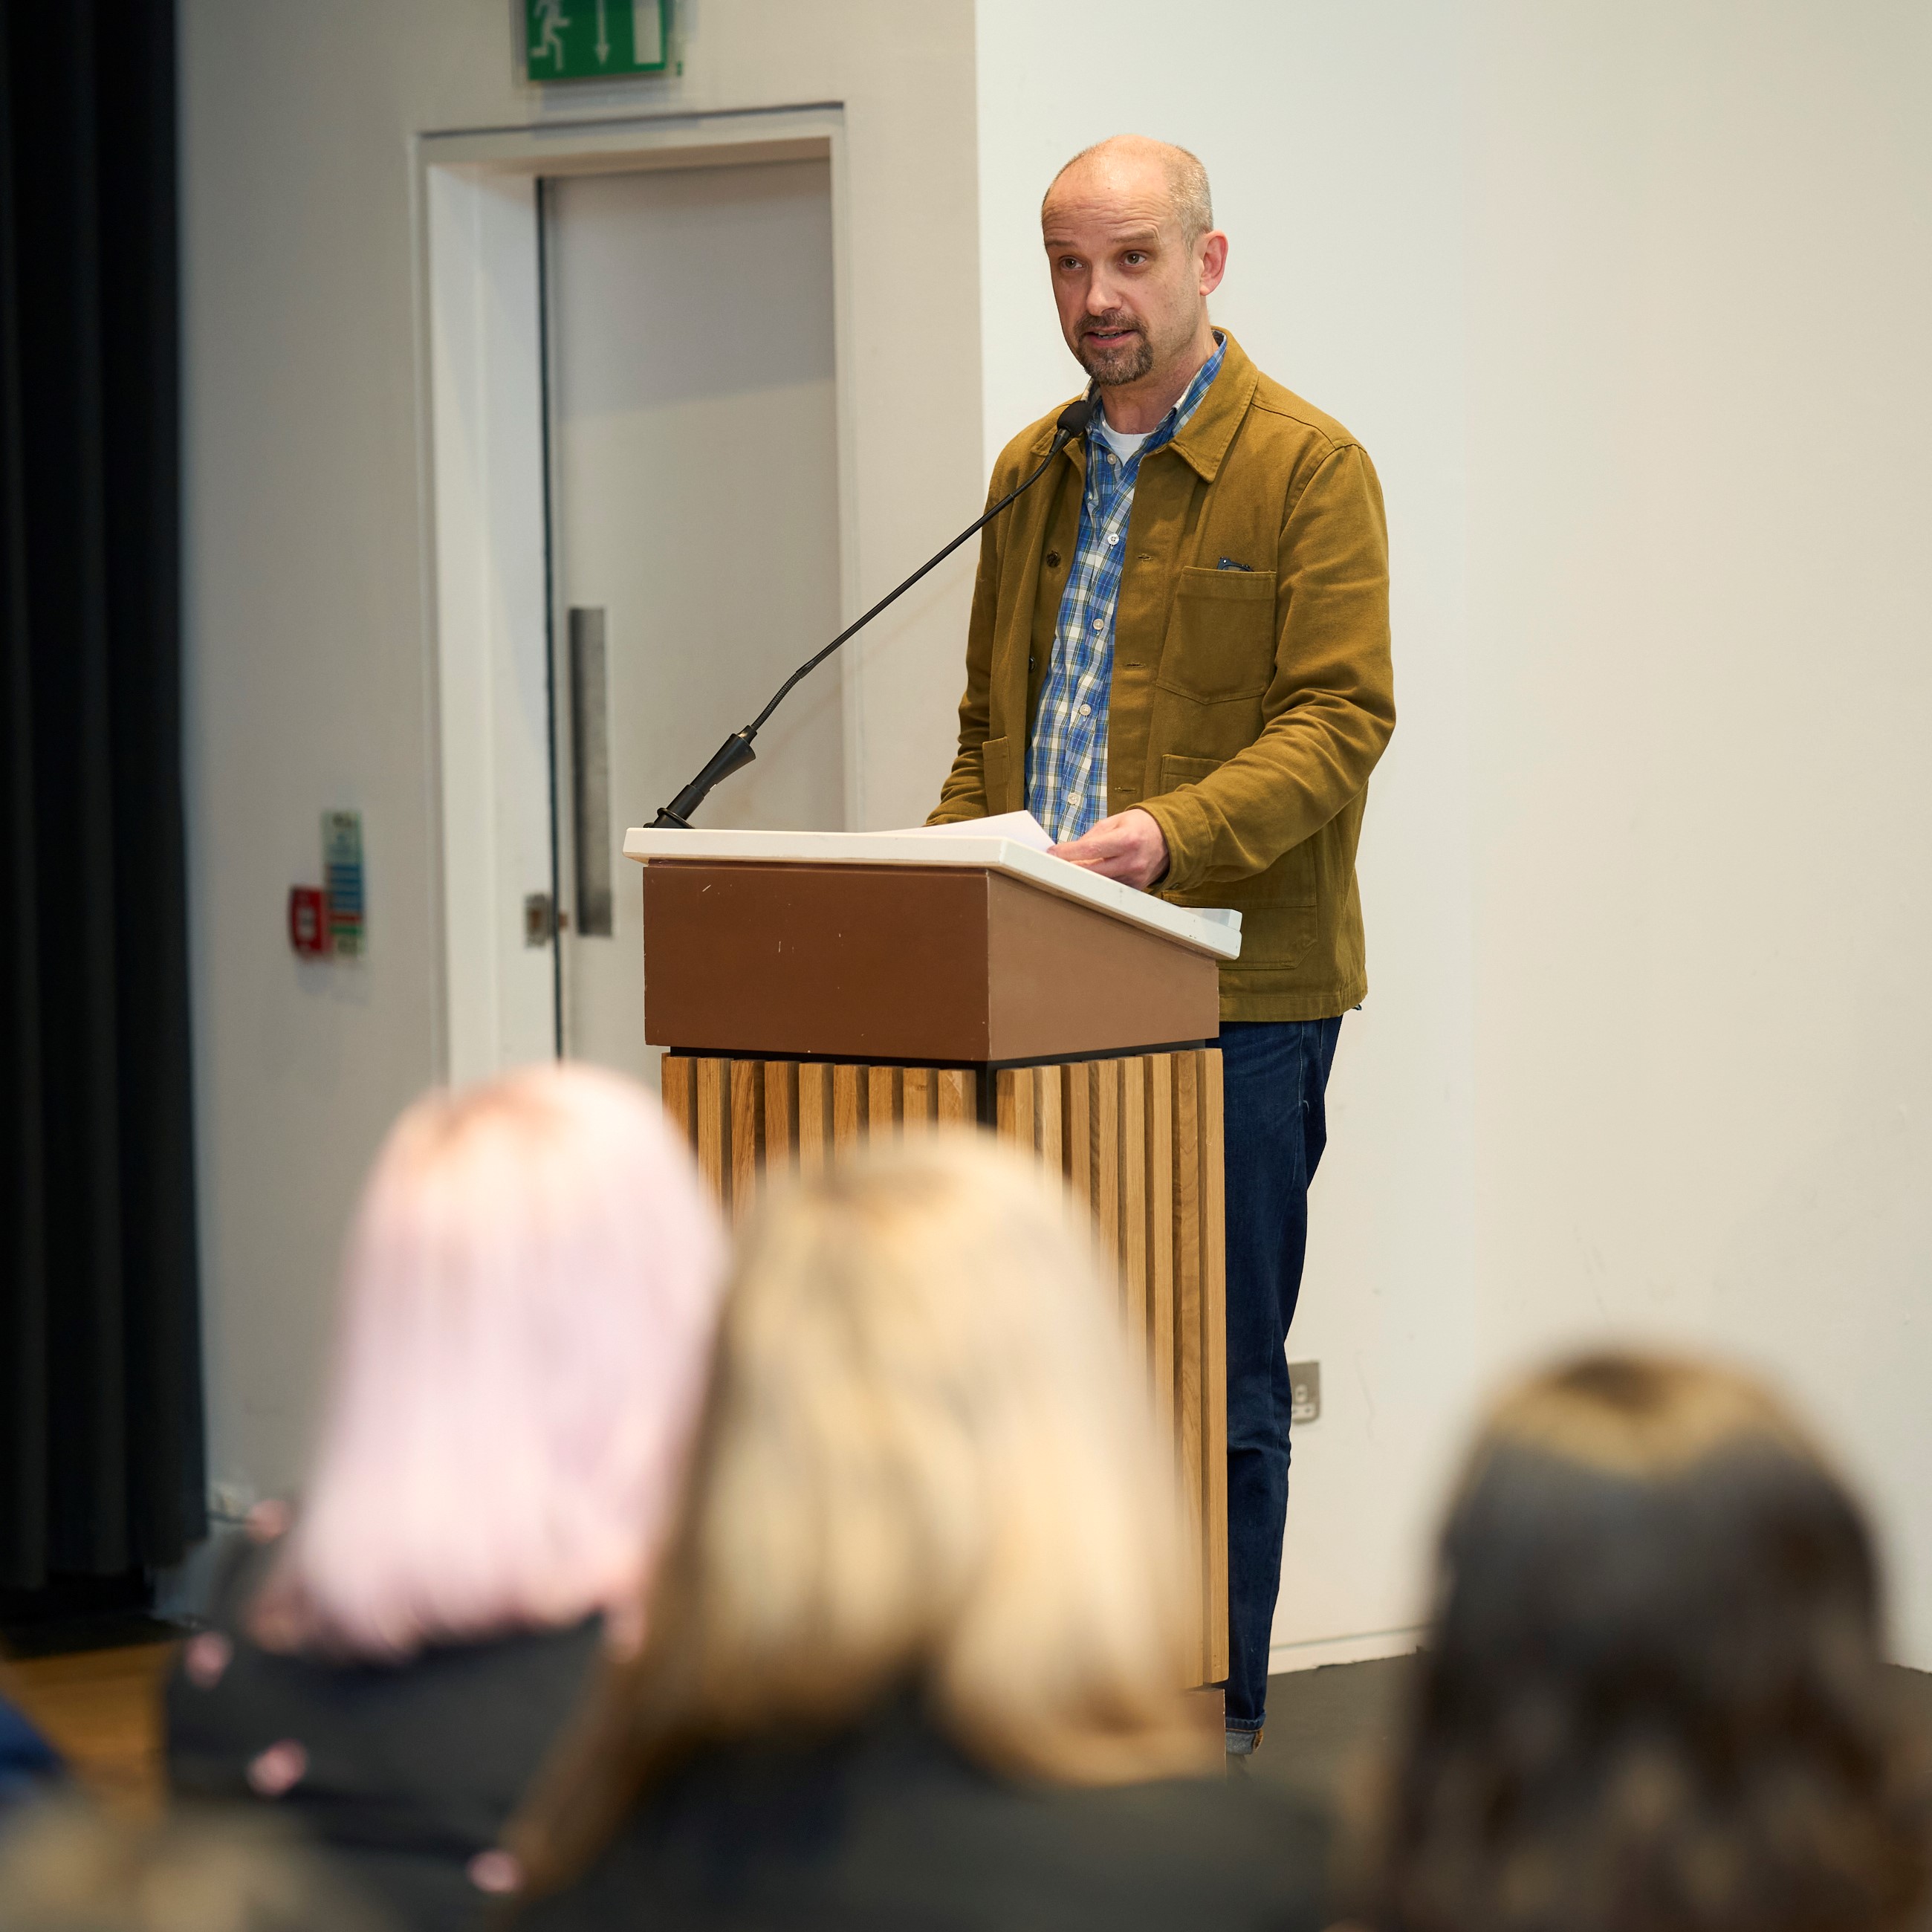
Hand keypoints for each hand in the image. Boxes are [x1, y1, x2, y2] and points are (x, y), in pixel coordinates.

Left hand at [1049, 808, 1168, 888]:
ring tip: (1073, 869)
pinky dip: (1099, 882)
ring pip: (1099, 882)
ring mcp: (1135, 877)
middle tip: (1056, 865)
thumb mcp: (1115, 821)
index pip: (1090, 849)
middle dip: (1071, 868)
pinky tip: (1093, 875)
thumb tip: (1070, 851)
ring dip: (1084, 877)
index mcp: (1127, 839)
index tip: (1053, 853)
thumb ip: (1092, 837)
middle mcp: (1132, 861)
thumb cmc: (1140, 826)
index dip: (1068, 852)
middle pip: (1092, 871)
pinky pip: (1111, 888)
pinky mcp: (1136, 887)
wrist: (1168, 837)